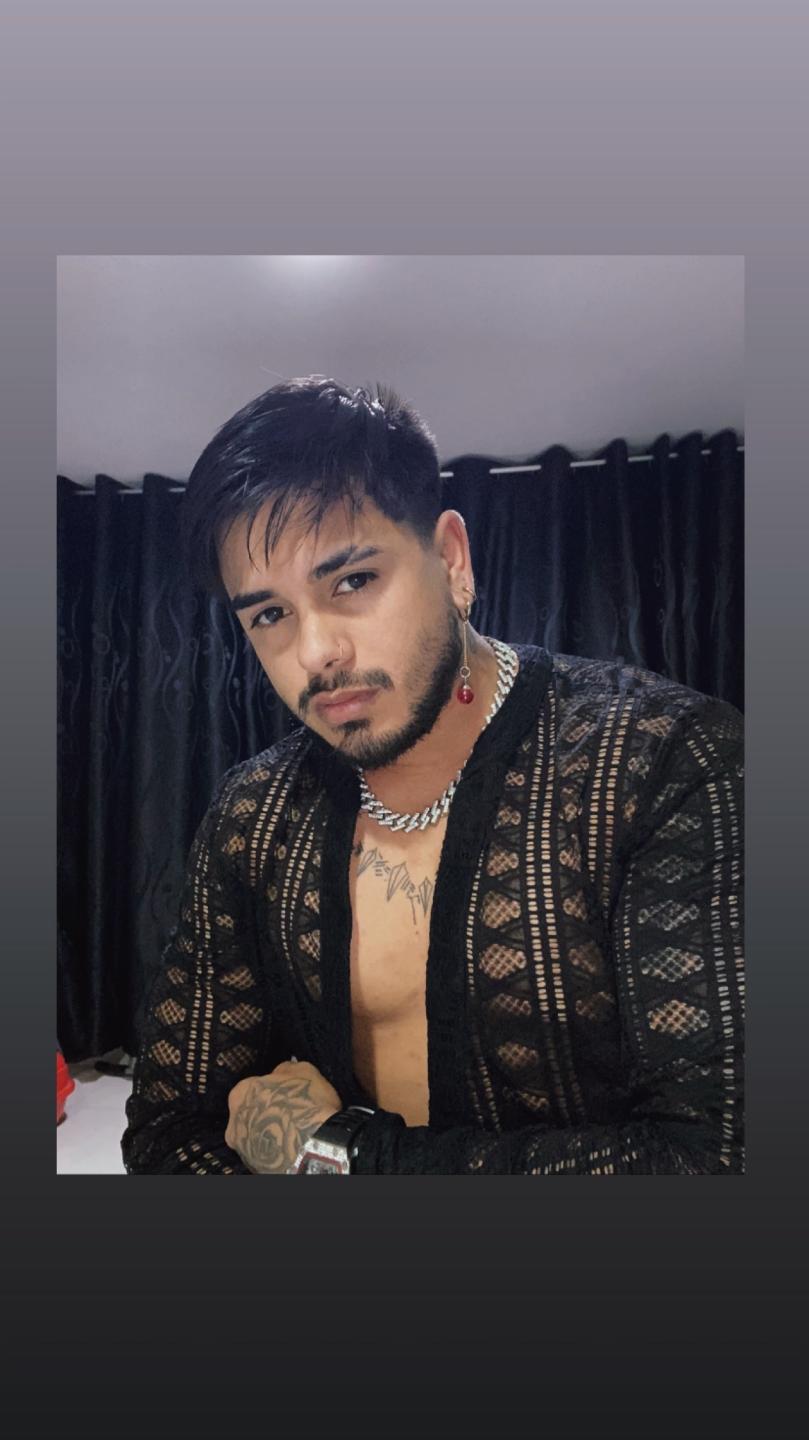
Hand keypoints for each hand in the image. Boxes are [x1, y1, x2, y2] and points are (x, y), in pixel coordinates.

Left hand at [225, 1060, 341, 1173]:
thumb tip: (283, 1070)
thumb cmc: (305, 1104)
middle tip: (290, 1113)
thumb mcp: (303, 1071)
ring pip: (255, 1136)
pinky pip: (264, 1154)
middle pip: (250, 1113)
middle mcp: (234, 1122)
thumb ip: (286, 1069)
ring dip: (270, 1133)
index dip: (271, 1090)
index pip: (252, 1088)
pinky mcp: (254, 1168)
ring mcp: (242, 1148)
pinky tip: (292, 1147)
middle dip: (266, 1113)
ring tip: (294, 1133)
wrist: (313, 1146)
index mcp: (241, 1093)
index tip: (285, 1094)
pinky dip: (275, 1150)